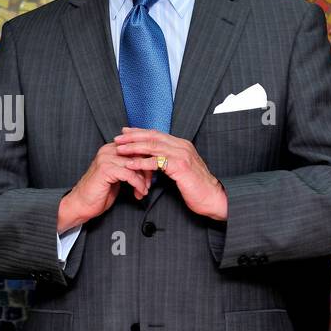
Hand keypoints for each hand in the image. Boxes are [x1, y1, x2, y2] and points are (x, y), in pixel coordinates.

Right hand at [57, 141, 152, 232]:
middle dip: (148, 170)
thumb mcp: (117, 176)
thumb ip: (129, 167)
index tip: (152, 176)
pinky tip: (139, 193)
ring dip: (144, 180)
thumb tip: (147, 166)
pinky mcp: (106, 169)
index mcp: (111, 149)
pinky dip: (138, 185)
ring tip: (143, 190)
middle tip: (149, 184)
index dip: (147, 161)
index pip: (136, 148)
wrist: (81, 204)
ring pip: (135, 164)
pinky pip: (130, 174)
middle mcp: (108, 150)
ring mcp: (106, 159)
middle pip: (138, 154)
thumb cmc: (99, 192)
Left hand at [113, 127, 227, 219]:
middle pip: (152, 137)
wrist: (213, 198)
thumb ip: (168, 161)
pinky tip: (131, 164)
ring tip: (120, 149)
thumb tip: (154, 160)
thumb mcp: (181, 170)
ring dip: (134, 147)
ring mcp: (182, 155)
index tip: (125, 132)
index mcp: (181, 145)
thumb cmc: (196, 187)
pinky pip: (157, 162)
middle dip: (133, 137)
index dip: (139, 132)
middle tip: (118, 138)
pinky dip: (142, 162)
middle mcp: (182, 146)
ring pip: (153, 147)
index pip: (156, 134)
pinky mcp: (180, 166)